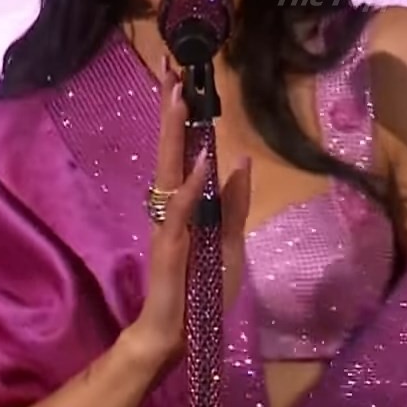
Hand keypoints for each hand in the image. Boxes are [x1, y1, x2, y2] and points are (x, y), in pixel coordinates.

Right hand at [121, 55, 250, 367]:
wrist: (178, 335)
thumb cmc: (202, 292)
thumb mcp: (229, 242)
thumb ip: (233, 204)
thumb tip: (239, 160)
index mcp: (185, 207)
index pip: (182, 154)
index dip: (181, 120)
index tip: (181, 84)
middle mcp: (171, 209)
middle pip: (170, 151)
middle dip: (171, 112)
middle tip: (171, 71)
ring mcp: (167, 226)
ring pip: (169, 170)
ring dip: (173, 133)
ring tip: (177, 96)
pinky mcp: (169, 248)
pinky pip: (181, 212)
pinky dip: (191, 187)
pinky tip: (201, 163)